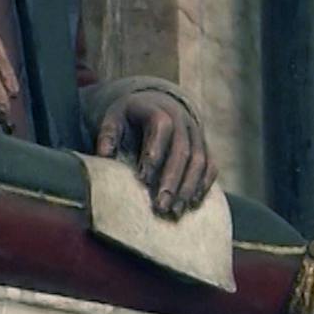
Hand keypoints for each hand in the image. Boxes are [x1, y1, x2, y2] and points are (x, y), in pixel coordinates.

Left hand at [94, 90, 215, 217]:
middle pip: (182, 150)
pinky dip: (203, 184)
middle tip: (161, 206)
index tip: (142, 178)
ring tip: (175, 211)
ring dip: (188, 187)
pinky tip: (192, 203)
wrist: (159, 103)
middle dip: (172, 180)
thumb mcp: (115, 118)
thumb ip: (108, 134)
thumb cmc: (132, 117)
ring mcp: (196, 133)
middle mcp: (182, 119)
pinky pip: (210, 165)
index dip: (154, 152)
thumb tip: (103, 154)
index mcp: (158, 109)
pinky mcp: (205, 146)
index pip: (161, 127)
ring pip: (199, 160)